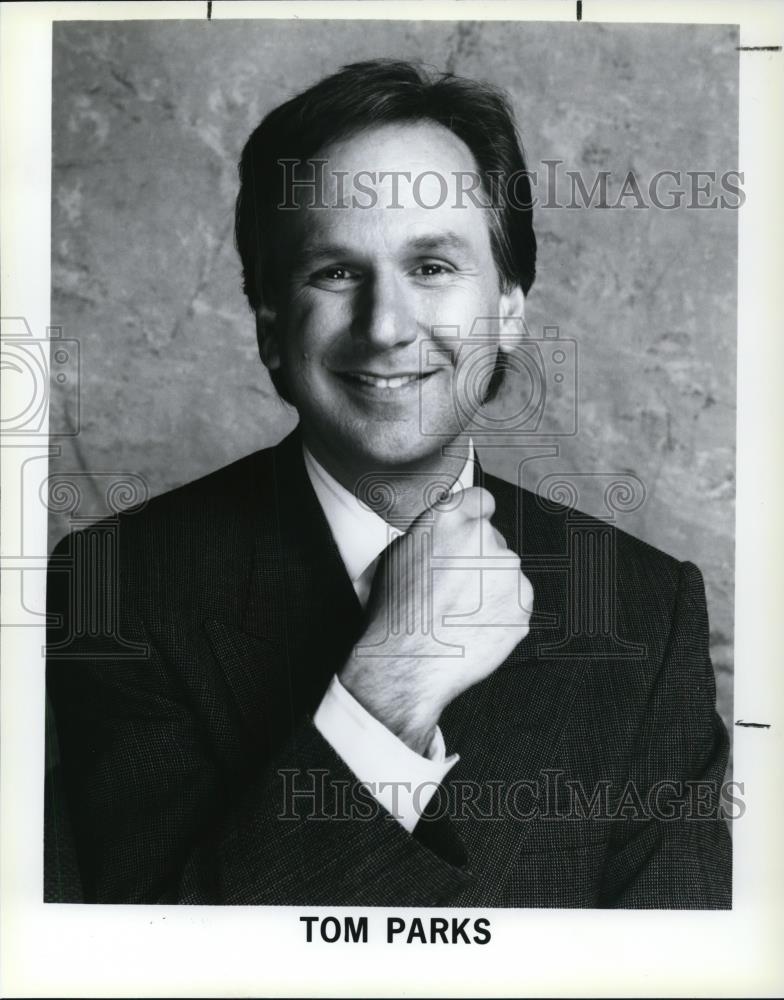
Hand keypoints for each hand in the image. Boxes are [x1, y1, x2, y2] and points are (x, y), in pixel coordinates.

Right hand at [339, 486, 532, 754]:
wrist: (408, 665)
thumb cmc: (395, 615)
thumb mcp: (396, 557)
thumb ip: (430, 535)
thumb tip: (443, 535)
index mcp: (450, 520)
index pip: (481, 500)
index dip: (474, 518)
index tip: (470, 533)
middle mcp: (485, 539)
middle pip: (493, 541)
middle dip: (479, 560)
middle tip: (453, 588)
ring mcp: (509, 573)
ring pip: (505, 574)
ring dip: (490, 588)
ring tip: (460, 614)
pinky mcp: (523, 606)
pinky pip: (515, 603)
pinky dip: (500, 614)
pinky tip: (473, 628)